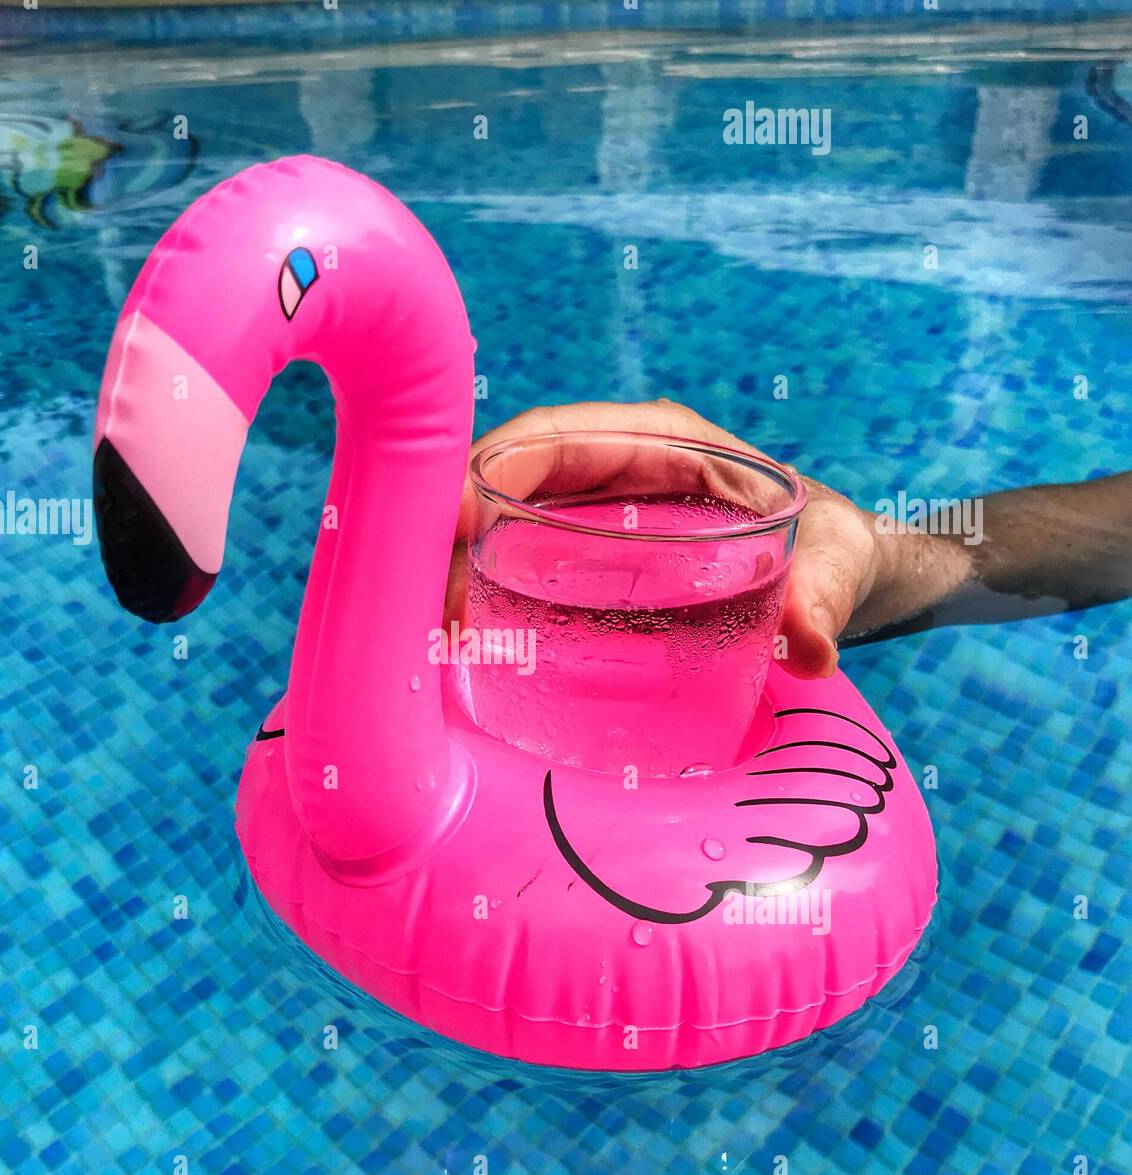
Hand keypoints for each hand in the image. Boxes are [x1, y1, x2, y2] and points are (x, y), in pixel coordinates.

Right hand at [454, 399, 880, 678]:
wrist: (832, 573)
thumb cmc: (830, 548)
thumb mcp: (834, 564)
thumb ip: (823, 598)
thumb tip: (812, 647)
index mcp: (663, 445)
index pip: (559, 438)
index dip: (498, 467)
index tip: (453, 516)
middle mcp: (616, 474)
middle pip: (512, 483)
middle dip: (458, 530)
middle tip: (429, 600)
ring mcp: (595, 521)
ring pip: (506, 527)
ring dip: (462, 568)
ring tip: (434, 633)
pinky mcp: (589, 565)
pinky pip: (522, 566)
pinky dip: (486, 594)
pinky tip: (462, 645)